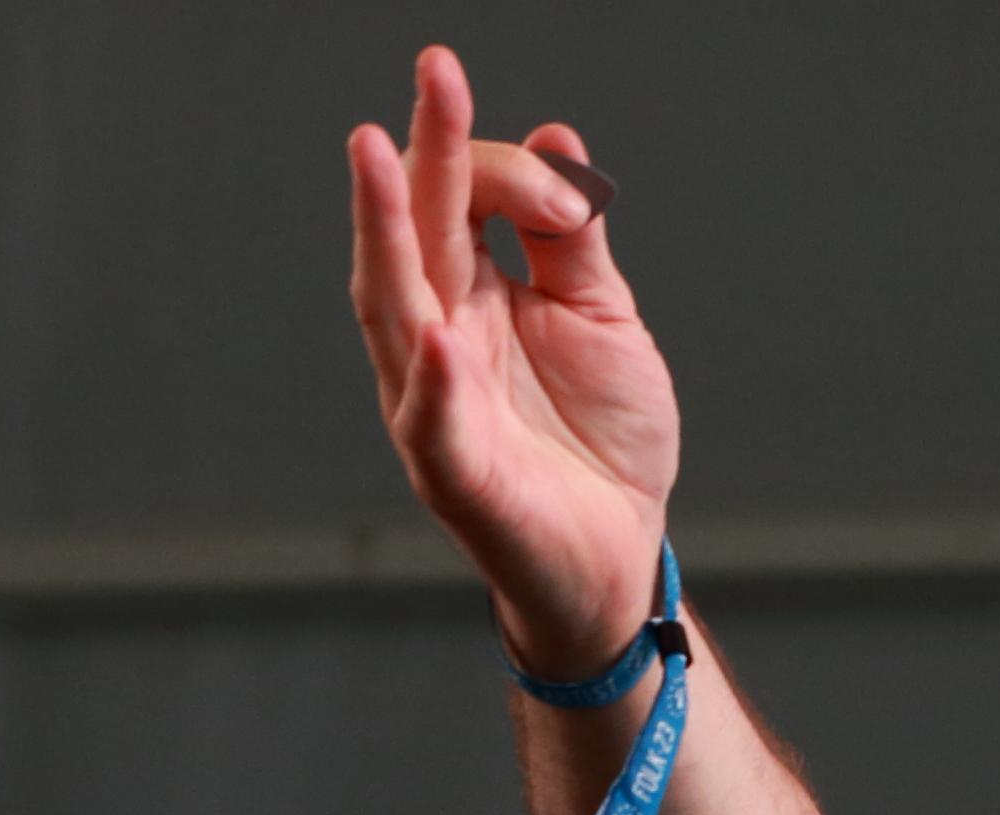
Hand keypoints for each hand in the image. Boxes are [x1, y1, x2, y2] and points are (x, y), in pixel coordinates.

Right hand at [348, 47, 678, 678]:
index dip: (494, 162)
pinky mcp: (459, 482)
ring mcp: (438, 413)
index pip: (457, 203)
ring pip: (398, 315)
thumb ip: (573, 237)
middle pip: (417, 239)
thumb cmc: (601, 440)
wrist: (619, 555)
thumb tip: (556, 137)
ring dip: (387, 237)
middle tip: (432, 73)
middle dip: (420, 155)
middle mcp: (439, 347)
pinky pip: (435, 430)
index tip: (557, 177)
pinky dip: (433, 388)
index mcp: (470, 299)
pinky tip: (439, 339)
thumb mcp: (601, 315)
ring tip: (380, 161)